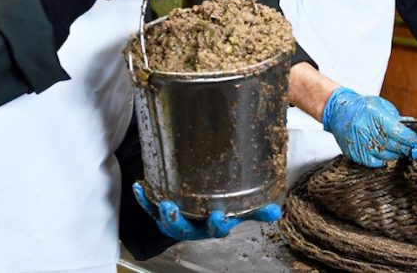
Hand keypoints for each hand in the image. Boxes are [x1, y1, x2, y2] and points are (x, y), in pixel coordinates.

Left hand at [133, 183, 280, 239]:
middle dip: (179, 220)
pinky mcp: (160, 213)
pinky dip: (144, 199)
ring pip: (167, 222)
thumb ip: (256, 210)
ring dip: (161, 213)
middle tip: (172, 209)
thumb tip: (276, 212)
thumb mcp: (239, 210)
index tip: (218, 215)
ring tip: (160, 202)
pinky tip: (139, 187)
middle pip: (186, 228)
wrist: (194, 212)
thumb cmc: (218, 209)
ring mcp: (176, 221)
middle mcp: (194, 227)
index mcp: (214, 225)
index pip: (217, 228)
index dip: (217, 223)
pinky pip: (150, 208)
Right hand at [321, 87, 416, 166]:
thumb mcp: (381, 106)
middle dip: (407, 149)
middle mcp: (365, 130)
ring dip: (396, 155)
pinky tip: (387, 155)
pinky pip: (374, 163)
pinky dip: (383, 160)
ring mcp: (359, 144)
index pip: (398, 132)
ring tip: (402, 152)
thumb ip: (396, 119)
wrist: (338, 112)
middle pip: (393, 146)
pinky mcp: (355, 154)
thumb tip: (412, 129)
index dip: (411, 140)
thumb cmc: (363, 107)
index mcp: (374, 115)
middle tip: (415, 151)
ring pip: (386, 156)